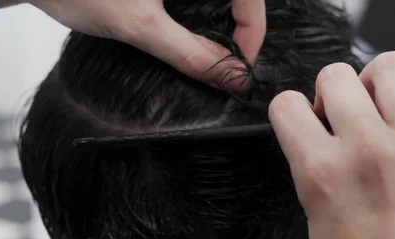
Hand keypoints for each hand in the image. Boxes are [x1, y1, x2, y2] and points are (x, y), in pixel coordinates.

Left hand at [27, 0, 264, 88]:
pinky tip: (192, 40)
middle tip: (228, 64)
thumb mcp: (141, 27)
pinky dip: (202, 22)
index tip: (240, 64)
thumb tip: (233, 76)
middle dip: (240, 31)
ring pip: (220, 4)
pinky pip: (200, 4)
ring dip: (222, 28)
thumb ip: (192, 54)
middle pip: (238, 1)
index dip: (253, 31)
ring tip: (212, 54)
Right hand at [269, 52, 394, 238]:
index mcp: (322, 173)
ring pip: (391, 67)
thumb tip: (323, 136)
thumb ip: (317, 171)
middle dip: (334, 94)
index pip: (287, 104)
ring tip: (387, 112)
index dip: (293, 113)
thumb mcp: (318, 225)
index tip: (307, 122)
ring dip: (381, 86)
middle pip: (336, 75)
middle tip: (348, 118)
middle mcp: (368, 152)